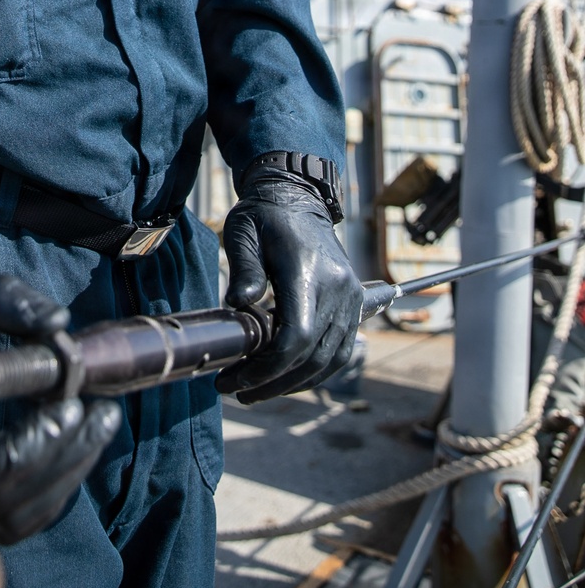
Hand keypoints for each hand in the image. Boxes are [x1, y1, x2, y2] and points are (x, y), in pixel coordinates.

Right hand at [0, 246, 119, 542]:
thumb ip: (7, 301)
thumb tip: (59, 323)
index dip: (43, 440)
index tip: (73, 405)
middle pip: (11, 501)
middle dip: (67, 458)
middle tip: (104, 415)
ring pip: (15, 515)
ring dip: (65, 474)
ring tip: (97, 426)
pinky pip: (11, 512)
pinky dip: (50, 484)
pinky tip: (73, 442)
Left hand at [216, 172, 361, 402]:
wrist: (297, 197)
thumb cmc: (264, 216)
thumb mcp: (243, 235)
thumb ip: (244, 271)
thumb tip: (238, 305)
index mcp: (308, 272)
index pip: (295, 338)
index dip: (265, 368)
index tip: (233, 378)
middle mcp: (338, 288)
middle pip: (313, 356)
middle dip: (274, 382)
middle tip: (238, 390)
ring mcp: (350, 297)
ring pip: (331, 360)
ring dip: (295, 383)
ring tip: (259, 390)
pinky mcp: (353, 302)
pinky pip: (341, 349)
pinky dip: (316, 370)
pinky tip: (288, 377)